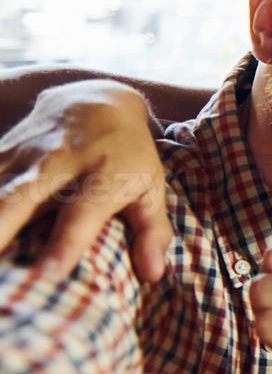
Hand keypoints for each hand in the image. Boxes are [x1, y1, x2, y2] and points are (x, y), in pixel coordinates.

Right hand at [0, 81, 170, 280]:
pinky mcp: (1, 153)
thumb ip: (152, 231)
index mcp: (103, 173)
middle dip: (0, 228)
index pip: (83, 211)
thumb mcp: (151, 187)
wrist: (96, 99)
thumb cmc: (129, 156)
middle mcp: (58, 162)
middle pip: (20, 197)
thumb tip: (155, 274)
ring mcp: (23, 156)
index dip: (67, 242)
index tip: (52, 274)